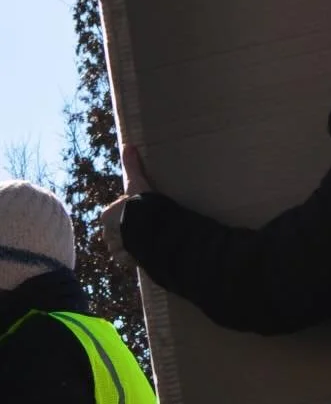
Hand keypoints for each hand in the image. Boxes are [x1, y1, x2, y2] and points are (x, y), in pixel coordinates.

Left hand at [99, 145, 150, 269]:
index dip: (131, 210)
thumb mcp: (138, 182)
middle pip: (119, 229)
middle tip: (146, 223)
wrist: (151, 227)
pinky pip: (129, 257)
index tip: (143, 209)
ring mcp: (116, 248)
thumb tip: (128, 144)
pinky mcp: (125, 259)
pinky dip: (136, 254)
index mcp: (107, 215)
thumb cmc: (143, 203)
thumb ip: (132, 165)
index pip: (117, 212)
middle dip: (129, 228)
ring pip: (123, 244)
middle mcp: (107, 233)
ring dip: (132, 242)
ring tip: (148, 237)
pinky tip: (146, 249)